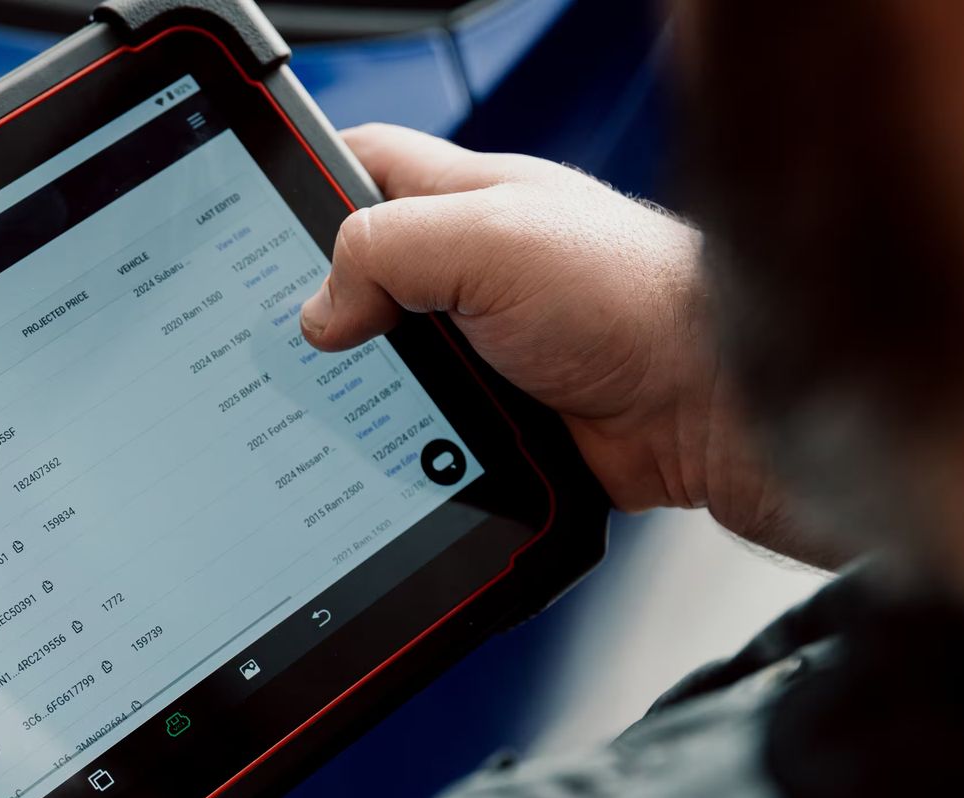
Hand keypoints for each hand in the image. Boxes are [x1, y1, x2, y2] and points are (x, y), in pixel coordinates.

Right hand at [301, 124, 839, 565]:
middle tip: (279, 345)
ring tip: (322, 414)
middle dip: (318, 313)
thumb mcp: (493, 241)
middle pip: (361, 280)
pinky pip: (429, 437)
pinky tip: (387, 464)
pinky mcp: (505, 422)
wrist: (715, 410)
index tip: (248, 228)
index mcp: (470, 200)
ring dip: (361, 396)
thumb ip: (389, 248)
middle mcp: (476, 272)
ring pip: (389, 369)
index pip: (360, 168)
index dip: (300, 184)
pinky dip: (406, 452)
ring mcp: (489, 352)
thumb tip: (319, 308)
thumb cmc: (638, 301)